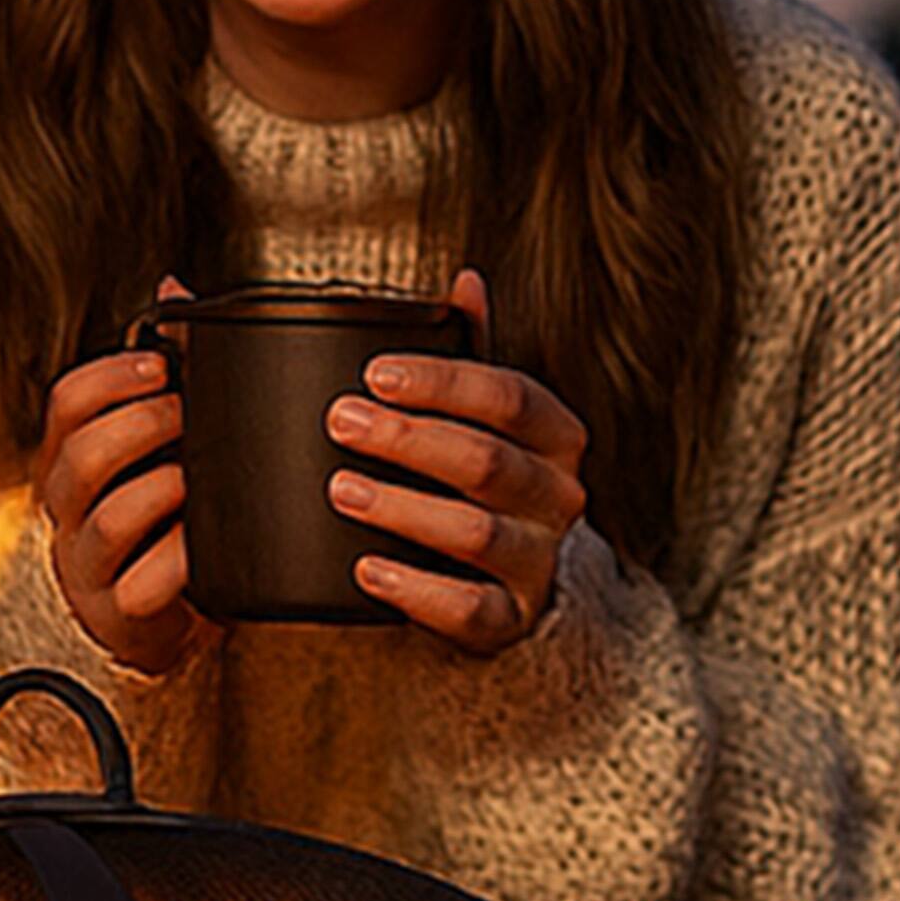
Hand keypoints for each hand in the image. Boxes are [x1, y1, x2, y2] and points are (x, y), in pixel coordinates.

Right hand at [33, 279, 220, 677]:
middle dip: (142, 427)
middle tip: (187, 417)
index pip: (65, 404)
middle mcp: (66, 510)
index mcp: (70, 459)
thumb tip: (175, 289)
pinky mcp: (117, 613)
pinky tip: (205, 542)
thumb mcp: (160, 445)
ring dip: (162, 489)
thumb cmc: (163, 521)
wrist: (170, 619)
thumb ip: (163, 375)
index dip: (110, 379)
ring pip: (109, 519)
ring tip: (198, 479)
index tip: (162, 367)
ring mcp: (86, 564)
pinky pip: (142, 584)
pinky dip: (180, 560)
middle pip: (80, 455)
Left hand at [327, 270, 589, 653]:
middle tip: (340, 422)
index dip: (441, 382)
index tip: (373, 374)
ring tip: (341, 489)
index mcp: (555, 435)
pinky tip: (366, 569)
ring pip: (476, 533)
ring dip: (403, 508)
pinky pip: (471, 611)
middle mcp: (559, 495)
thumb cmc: (485, 484)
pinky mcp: (512, 620)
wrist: (515, 581)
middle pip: (487, 461)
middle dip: (408, 439)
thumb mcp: (488, 418)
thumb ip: (472, 356)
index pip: (508, 396)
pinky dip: (416, 591)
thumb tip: (465, 281)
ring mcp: (539, 560)